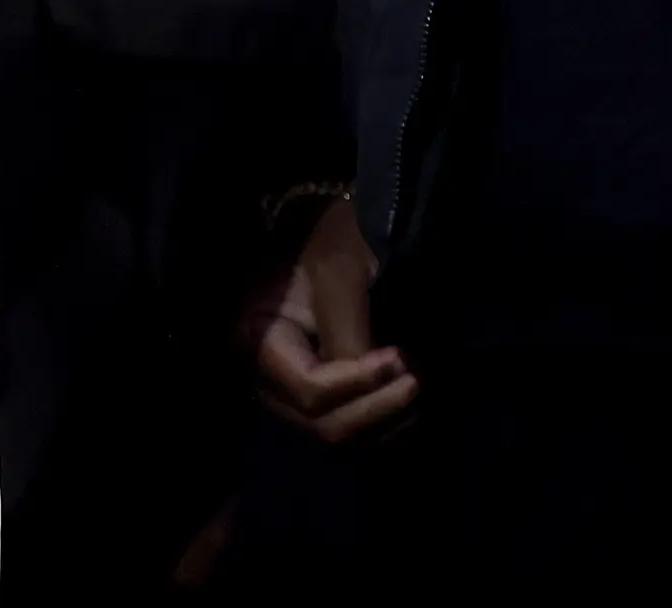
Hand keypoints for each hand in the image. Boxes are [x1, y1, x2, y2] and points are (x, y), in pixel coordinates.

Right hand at [245, 194, 415, 442]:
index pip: (310, 388)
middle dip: (375, 407)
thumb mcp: (338, 277)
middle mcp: (262, 378)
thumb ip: (350, 335)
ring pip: (338, 434)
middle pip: (322, 422)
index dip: (359, 382)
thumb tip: (385, 384)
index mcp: (255, 339)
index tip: (401, 357)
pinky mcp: (311, 399)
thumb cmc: (330, 243)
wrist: (329, 237)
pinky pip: (347, 429)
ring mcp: (285, 394)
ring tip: (415, 388)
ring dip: (384, 421)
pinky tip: (405, 399)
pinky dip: (380, 423)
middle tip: (416, 380)